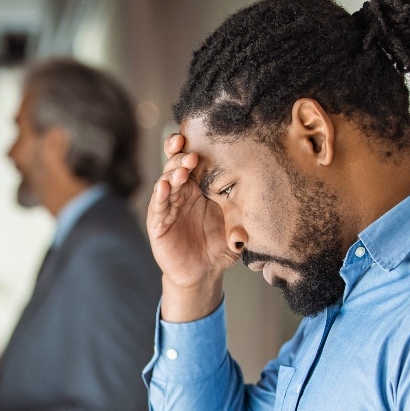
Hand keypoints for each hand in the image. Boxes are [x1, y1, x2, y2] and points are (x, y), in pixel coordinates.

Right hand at [148, 134, 237, 320]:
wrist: (204, 273)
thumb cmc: (220, 247)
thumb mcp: (237, 231)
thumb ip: (244, 224)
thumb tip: (251, 226)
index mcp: (200, 187)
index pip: (194, 162)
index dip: (193, 148)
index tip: (198, 137)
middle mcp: (183, 193)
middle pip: (176, 166)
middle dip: (180, 156)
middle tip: (190, 152)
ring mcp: (169, 207)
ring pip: (166, 182)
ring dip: (172, 174)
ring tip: (181, 170)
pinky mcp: (158, 224)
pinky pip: (158, 206)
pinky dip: (160, 196)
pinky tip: (163, 187)